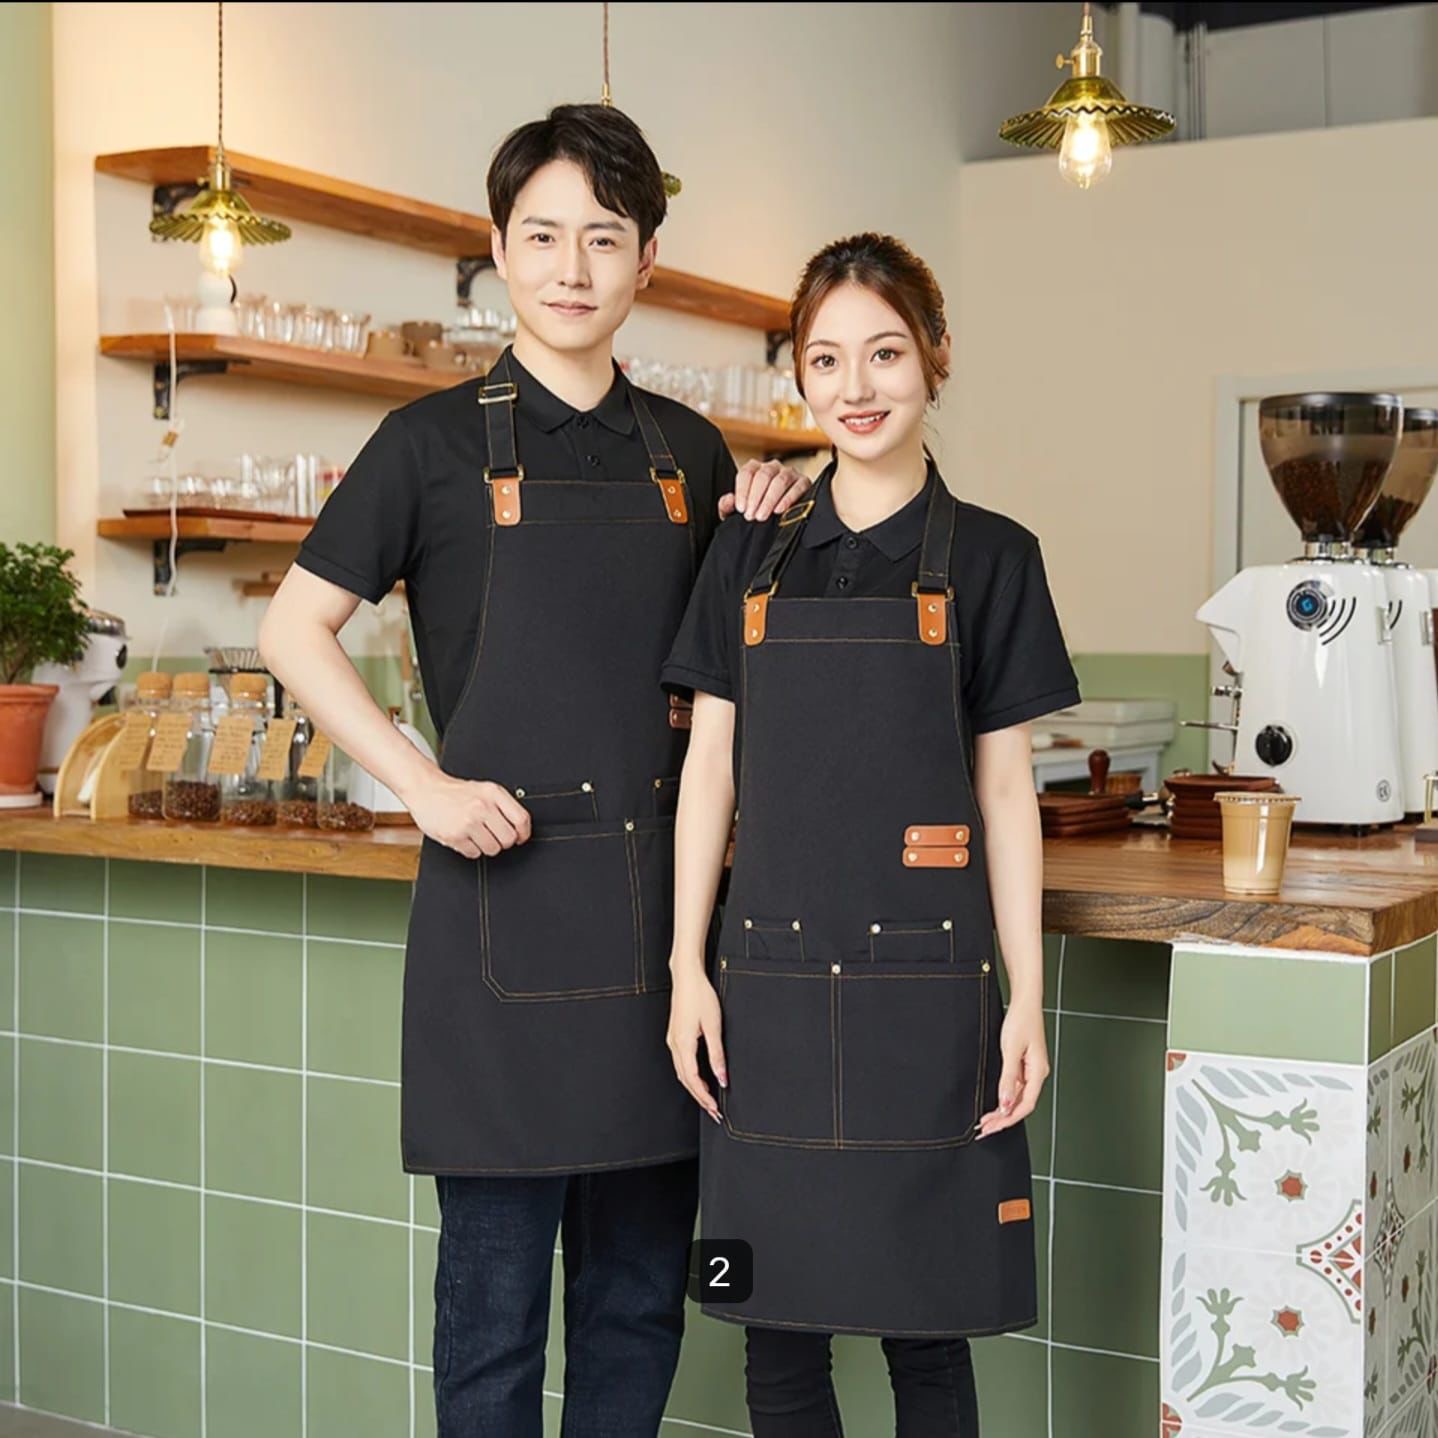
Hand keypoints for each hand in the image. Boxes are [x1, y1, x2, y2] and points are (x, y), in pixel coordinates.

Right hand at [403, 767, 530, 860]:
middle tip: (493, 835)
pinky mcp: (454, 836)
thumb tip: (521, 829)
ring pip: (493, 849)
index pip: (521, 819)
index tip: (520, 837)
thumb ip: (503, 806)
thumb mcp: (485, 790)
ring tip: (476, 834)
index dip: (523, 833)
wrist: (426, 790)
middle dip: (502, 841)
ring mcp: (468, 822)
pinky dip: (470, 849)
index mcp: (493, 793)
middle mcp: (482, 806)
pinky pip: (474, 854)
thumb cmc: (456, 793)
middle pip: (508, 838)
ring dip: (486, 846)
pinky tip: (464, 837)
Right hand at [666, 963, 726, 1121]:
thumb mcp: (714, 1026)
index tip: (716, 1108)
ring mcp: (672, 1040)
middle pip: (685, 1080)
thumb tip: (722, 1078)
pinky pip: (680, 1063)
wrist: (687, 977)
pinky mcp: (674, 1036)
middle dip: (699, 1098)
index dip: (704, 1097)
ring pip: (681, 1073)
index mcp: (683, 1044)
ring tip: (708, 1100)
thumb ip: (717, 1054)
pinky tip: (699, 1079)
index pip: (693, 1080)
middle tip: (714, 1112)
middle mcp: (674, 1045)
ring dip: (694, 1088)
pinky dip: (690, 1076)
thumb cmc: (701, 997)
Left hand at [717, 460, 811, 522]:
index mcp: (754, 468)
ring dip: (769, 500)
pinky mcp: (804, 482)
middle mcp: (772, 467)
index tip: (740, 508)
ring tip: (762, 516)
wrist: (779, 520)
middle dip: (756, 497)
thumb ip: (727, 505)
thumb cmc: (755, 511)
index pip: (746, 473)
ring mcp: (789, 473)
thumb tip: (728, 500)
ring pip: (780, 481)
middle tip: (751, 516)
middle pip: (763, 476)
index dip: (742, 491)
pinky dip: (788, 499)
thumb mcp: (739, 510)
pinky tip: (779, 510)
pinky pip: (798, 487)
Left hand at [977, 997, 1047, 1137]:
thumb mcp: (1011, 1049)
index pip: (1025, 1104)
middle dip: (1003, 1119)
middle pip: (1021, 1104)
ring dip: (1002, 1110)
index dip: (1009, 1119)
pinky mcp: (1024, 1064)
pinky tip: (995, 1104)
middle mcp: (1036, 1074)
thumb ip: (1008, 1078)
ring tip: (986, 1121)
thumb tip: (1005, 1103)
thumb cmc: (1022, 1020)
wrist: (1024, 1002)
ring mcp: (1030, 1070)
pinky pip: (1015, 1087)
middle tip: (985, 1130)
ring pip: (1017, 1097)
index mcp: (1038, 1072)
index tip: (993, 1128)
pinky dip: (1004, 1097)